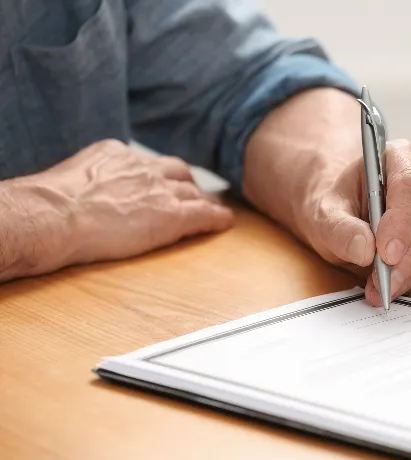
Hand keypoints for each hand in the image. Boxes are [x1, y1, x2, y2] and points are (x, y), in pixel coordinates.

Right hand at [20, 139, 232, 267]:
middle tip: (192, 194)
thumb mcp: (70, 179)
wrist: (58, 215)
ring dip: (203, 201)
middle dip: (185, 183)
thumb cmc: (52, 205)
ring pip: (192, 192)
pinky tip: (225, 222)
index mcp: (116, 153)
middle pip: (176, 171)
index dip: (157, 175)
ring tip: (212, 208)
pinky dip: (217, 217)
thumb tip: (81, 193)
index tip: (160, 182)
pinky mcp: (173, 215)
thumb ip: (87, 180)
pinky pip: (204, 214)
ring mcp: (160, 190)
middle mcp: (143, 167)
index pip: (146, 163)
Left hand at [306, 140, 410, 304]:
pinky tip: (395, 285)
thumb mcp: (325, 214)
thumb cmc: (340, 207)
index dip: (402, 221)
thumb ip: (339, 228)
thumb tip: (364, 249)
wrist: (350, 215)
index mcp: (401, 155)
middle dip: (410, 254)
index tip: (386, 254)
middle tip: (384, 282)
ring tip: (381, 289)